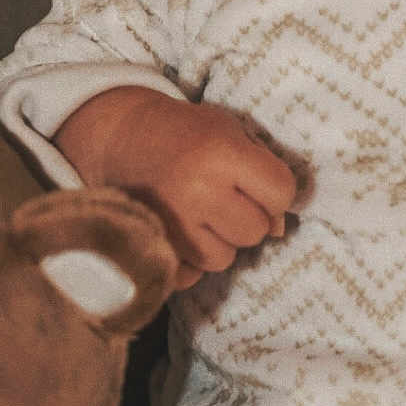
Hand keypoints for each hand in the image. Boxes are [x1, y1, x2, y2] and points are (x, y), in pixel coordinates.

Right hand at [57, 87, 296, 287]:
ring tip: (203, 214)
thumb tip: (279, 229)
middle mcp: (199, 190)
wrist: (124, 136)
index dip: (276, 191)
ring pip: (224, 258)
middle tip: (228, 198)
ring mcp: (172, 222)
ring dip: (220, 241)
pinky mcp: (152, 244)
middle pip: (255, 231)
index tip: (259, 183)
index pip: (281, 192)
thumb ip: (264, 172)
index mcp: (223, 153)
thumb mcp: (231, 132)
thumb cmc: (187, 132)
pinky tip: (185, 233)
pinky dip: (192, 260)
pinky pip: (190, 274)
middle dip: (249, 217)